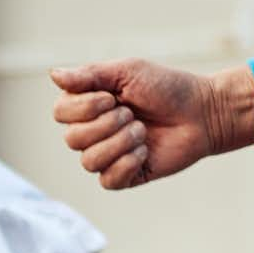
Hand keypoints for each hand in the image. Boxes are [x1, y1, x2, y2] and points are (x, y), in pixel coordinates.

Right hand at [49, 60, 232, 189]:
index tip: (112, 97)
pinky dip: (127, 164)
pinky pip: (108, 181)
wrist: (201, 112)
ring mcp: (108, 155)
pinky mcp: (126, 176)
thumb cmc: (166, 88)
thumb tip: (52, 74)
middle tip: (132, 115)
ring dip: (119, 143)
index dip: (84, 108)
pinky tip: (144, 151)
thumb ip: (90, 74)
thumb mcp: (127, 72)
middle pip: (72, 139)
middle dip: (106, 125)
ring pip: (89, 162)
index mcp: (88, 105)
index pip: (60, 113)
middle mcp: (93, 131)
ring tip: (142, 131)